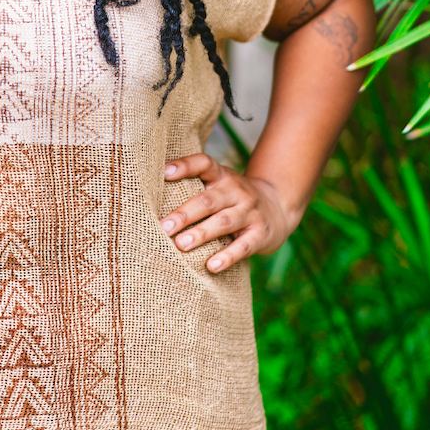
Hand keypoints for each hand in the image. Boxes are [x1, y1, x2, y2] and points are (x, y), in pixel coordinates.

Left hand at [160, 154, 292, 273]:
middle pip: (208, 200)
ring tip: (181, 245)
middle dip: (184, 214)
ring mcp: (250, 212)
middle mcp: (236, 191)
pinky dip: (227, 256)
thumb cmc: (233, 199)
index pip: (204, 163)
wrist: (278, 206)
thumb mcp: (219, 186)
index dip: (185, 166)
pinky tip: (211, 266)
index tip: (164, 173)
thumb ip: (195, 189)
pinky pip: (243, 246)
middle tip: (163, 226)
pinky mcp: (261, 234)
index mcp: (222, 176)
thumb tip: (150, 202)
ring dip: (201, 233)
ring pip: (223, 222)